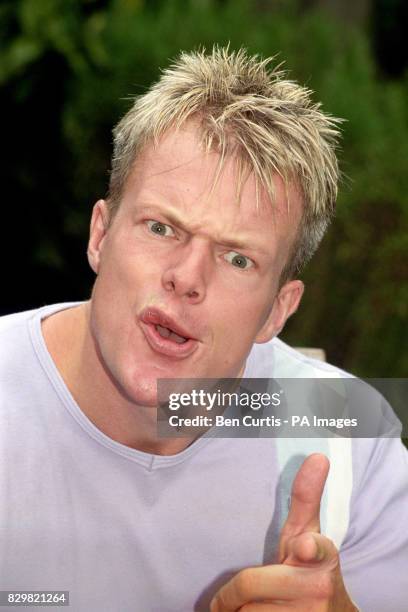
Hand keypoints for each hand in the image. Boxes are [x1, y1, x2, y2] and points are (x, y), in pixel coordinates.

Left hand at [210, 454, 357, 610]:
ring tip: (263, 608)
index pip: (316, 549)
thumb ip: (306, 498)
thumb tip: (318, 455)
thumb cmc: (309, 568)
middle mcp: (319, 589)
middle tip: (242, 594)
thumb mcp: (308, 535)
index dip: (308, 548)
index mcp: (323, 556)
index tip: (303, 546)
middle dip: (234, 593)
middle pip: (247, 585)